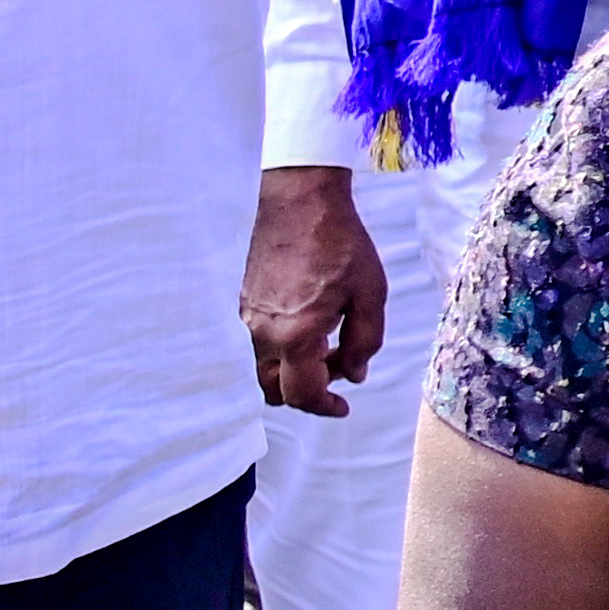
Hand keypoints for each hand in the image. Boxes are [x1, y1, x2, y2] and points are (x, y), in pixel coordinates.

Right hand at [244, 167, 388, 416]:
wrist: (297, 201)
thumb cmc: (339, 243)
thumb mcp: (370, 293)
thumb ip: (365, 341)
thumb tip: (354, 375)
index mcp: (296, 335)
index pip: (303, 395)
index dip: (325, 407)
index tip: (343, 406)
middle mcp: (261, 334)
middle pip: (273, 391)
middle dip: (305, 392)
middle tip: (337, 368)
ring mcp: (244, 320)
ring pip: (259, 370)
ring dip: (288, 373)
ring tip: (322, 347)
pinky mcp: (238, 305)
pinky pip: (252, 345)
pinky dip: (275, 351)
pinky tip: (302, 327)